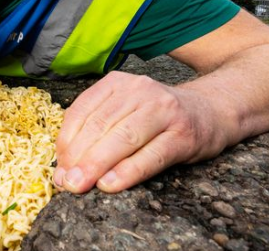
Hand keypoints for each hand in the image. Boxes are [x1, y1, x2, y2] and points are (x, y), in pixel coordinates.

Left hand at [53, 71, 226, 193]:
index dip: (66, 141)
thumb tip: (63, 168)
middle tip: (66, 182)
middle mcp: (139, 90)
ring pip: (123, 138)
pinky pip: (151, 156)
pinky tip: (110, 185)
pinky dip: (128, 172)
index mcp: (117, 83)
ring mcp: (164, 110)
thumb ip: (94, 132)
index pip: (82, 111)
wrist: (209, 111)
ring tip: (81, 185)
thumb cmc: (156, 117)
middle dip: (78, 157)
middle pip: (100, 125)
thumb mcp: (123, 110)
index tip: (58, 167)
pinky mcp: (183, 134)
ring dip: (97, 165)